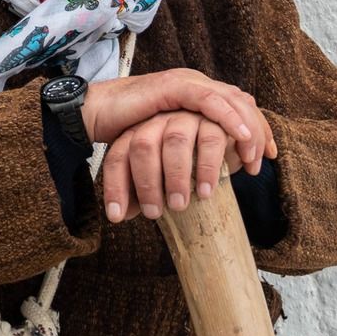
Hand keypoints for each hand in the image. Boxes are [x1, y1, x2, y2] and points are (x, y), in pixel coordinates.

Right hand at [83, 66, 276, 189]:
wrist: (93, 117)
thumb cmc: (126, 134)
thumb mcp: (168, 144)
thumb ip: (191, 150)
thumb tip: (214, 177)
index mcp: (197, 97)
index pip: (239, 108)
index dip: (258, 132)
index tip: (267, 159)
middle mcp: (195, 85)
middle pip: (242, 103)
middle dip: (258, 133)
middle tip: (261, 164)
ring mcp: (184, 83)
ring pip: (229, 101)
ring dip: (245, 131)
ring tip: (253, 157)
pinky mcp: (171, 86)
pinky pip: (208, 99)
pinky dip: (228, 117)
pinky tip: (239, 136)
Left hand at [99, 111, 243, 222]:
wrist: (221, 132)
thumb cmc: (184, 158)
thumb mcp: (160, 172)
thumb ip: (141, 188)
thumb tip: (124, 214)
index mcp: (137, 133)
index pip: (118, 157)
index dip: (115, 187)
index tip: (116, 217)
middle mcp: (157, 122)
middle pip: (143, 146)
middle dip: (146, 183)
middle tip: (154, 213)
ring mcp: (185, 118)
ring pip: (175, 141)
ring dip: (175, 176)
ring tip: (178, 205)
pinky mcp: (214, 121)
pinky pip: (209, 141)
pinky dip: (207, 169)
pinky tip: (205, 192)